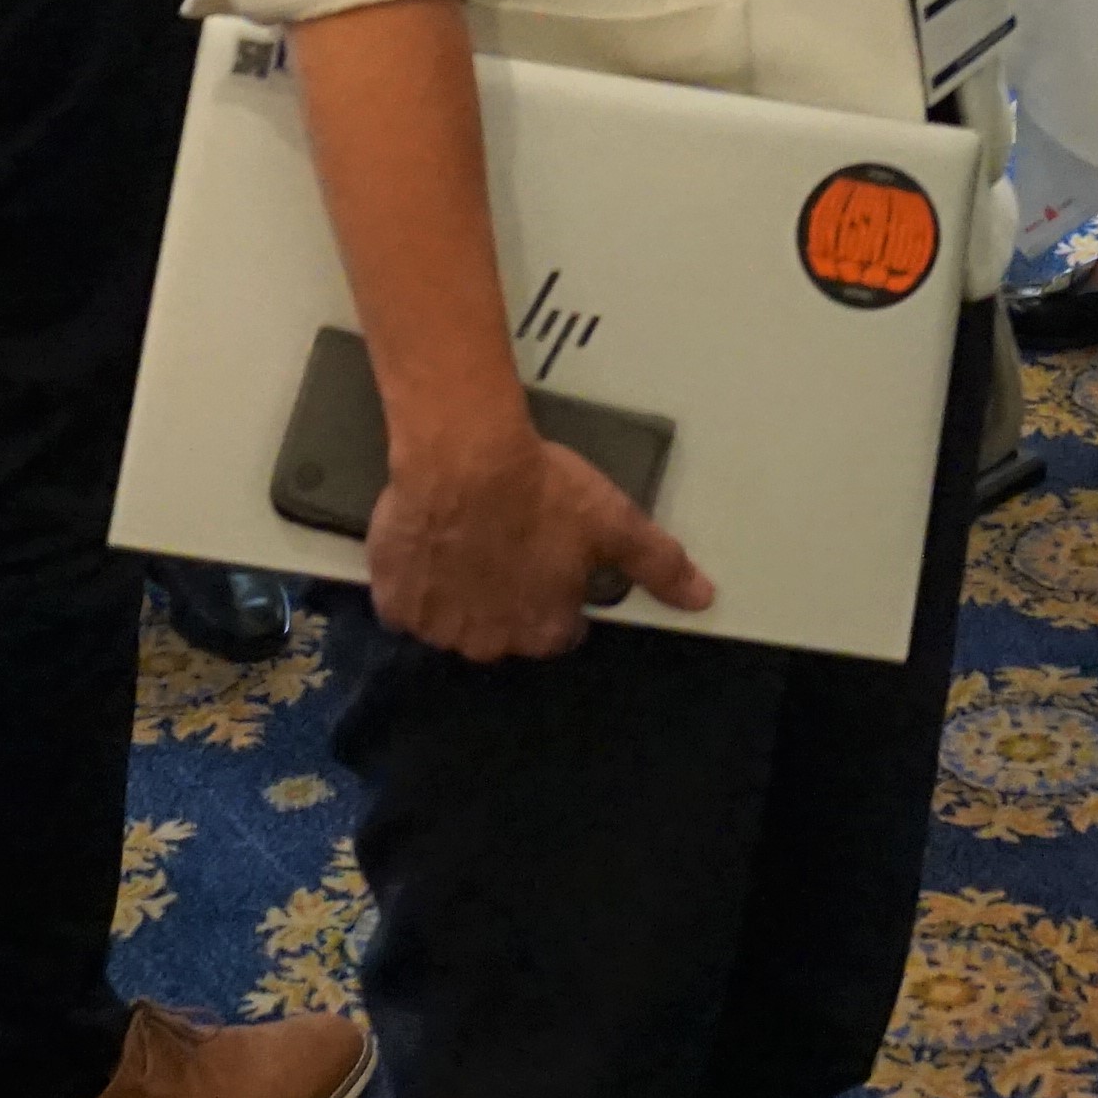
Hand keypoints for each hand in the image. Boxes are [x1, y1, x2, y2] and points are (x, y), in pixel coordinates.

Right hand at [362, 406, 715, 660]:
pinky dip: (416, 583)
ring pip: (454, 619)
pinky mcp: (395, 601)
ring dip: (461, 591)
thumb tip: (702, 598)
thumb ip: (660, 566)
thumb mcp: (615, 522)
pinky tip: (431, 547)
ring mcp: (438, 627)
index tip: (549, 556)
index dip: (555, 590)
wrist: (463, 456)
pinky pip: (407, 605)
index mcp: (543, 630)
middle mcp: (490, 642)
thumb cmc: (539, 488)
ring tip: (468, 539)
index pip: (556, 629)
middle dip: (506, 595)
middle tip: (508, 541)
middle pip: (502, 628)